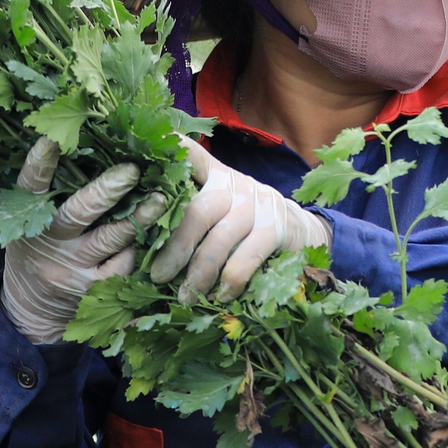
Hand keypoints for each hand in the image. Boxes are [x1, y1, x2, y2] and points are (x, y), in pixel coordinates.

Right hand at [0, 138, 158, 345]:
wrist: (31, 309)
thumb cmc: (38, 250)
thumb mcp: (30, 224)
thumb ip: (51, 195)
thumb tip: (89, 146)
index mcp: (28, 220)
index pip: (30, 187)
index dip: (39, 164)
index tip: (52, 139)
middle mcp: (48, 244)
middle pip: (78, 212)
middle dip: (108, 189)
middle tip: (133, 169)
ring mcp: (72, 269)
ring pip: (110, 238)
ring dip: (138, 217)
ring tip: (160, 199)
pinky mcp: (93, 289)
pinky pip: (122, 264)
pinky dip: (136, 247)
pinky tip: (151, 235)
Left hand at [147, 139, 329, 301]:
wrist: (303, 230)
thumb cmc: (248, 222)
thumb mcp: (224, 205)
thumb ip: (193, 209)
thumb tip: (147, 240)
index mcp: (216, 175)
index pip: (191, 155)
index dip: (171, 150)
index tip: (143, 153)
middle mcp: (235, 185)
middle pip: (197, 211)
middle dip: (175, 247)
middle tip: (158, 275)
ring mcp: (257, 205)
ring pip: (219, 240)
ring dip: (198, 273)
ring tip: (184, 296)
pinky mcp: (276, 229)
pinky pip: (245, 259)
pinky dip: (229, 282)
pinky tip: (219, 297)